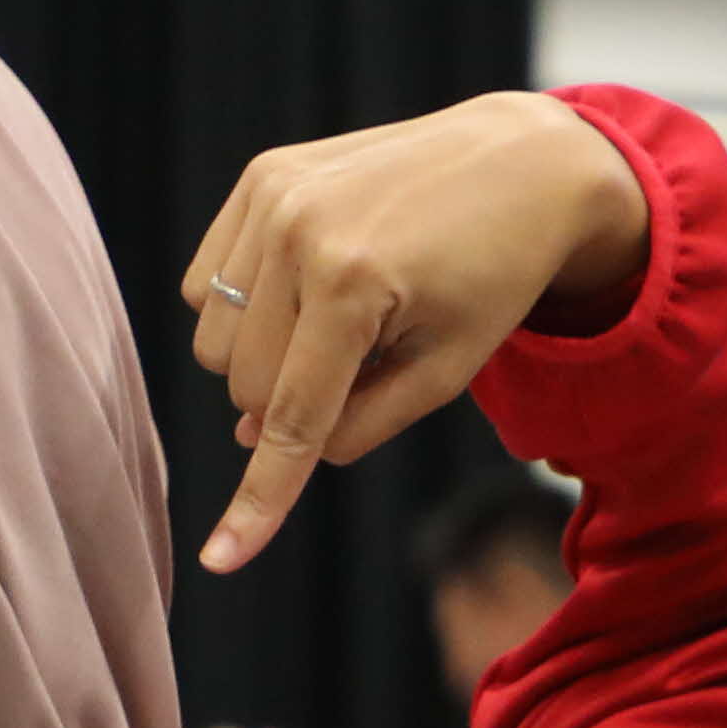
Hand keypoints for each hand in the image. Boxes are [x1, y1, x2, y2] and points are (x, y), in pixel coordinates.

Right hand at [179, 94, 655, 575]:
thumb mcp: (446, 370)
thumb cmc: (493, 279)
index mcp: (353, 286)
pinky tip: (309, 284)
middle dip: (290, 400)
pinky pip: (207, 280)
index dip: (260, 499)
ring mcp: (272, 195)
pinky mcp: (262, 175)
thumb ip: (358, 423)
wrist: (519, 165)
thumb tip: (260, 445)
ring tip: (348, 315)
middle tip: (370, 359)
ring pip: (215, 337)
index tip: (220, 562)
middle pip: (242, 383)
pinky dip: (246, 304)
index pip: (291, 418)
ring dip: (266, 353)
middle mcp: (297, 232)